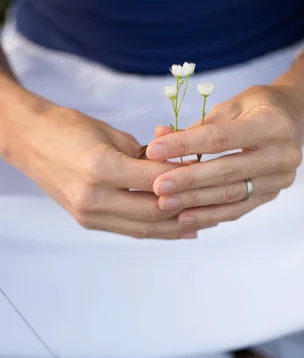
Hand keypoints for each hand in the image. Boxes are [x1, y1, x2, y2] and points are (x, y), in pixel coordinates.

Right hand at [10, 101, 200, 239]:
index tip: (214, 176)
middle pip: (154, 211)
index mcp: (100, 167)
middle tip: (220, 204)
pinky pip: (129, 230)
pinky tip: (181, 228)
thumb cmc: (69, 127)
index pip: (156, 180)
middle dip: (190, 209)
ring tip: (208, 221)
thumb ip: (146, 153)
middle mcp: (93, 197)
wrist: (29, 140)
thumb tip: (179, 164)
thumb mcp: (110, 133)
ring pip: (144, 227)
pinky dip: (157, 230)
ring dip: (177, 227)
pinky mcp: (87, 221)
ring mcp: (88, 214)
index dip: (187, 179)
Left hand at [146, 85, 303, 228]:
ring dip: (195, 201)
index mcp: (274, 124)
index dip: (185, 145)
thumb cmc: (258, 107)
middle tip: (157, 185)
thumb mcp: (233, 105)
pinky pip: (238, 208)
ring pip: (231, 194)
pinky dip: (210, 214)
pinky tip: (184, 216)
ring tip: (164, 203)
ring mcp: (280, 179)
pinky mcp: (273, 195)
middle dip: (188, 179)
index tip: (153, 150)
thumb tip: (158, 137)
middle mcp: (283, 154)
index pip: (221, 138)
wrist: (295, 120)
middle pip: (227, 171)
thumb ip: (198, 125)